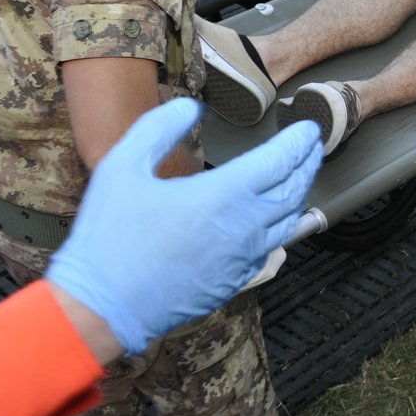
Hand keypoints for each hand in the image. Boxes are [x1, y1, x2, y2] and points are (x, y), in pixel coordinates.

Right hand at [44, 99, 321, 353]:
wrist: (103, 308)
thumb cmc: (110, 239)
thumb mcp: (122, 167)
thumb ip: (159, 128)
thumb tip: (189, 108)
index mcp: (221, 196)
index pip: (279, 161)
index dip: (299, 142)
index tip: (308, 129)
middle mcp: (243, 228)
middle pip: (293, 190)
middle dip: (308, 163)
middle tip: (312, 147)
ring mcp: (243, 259)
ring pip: (288, 221)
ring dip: (298, 194)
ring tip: (299, 177)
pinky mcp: (235, 281)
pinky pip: (271, 248)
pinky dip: (281, 225)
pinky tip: (273, 219)